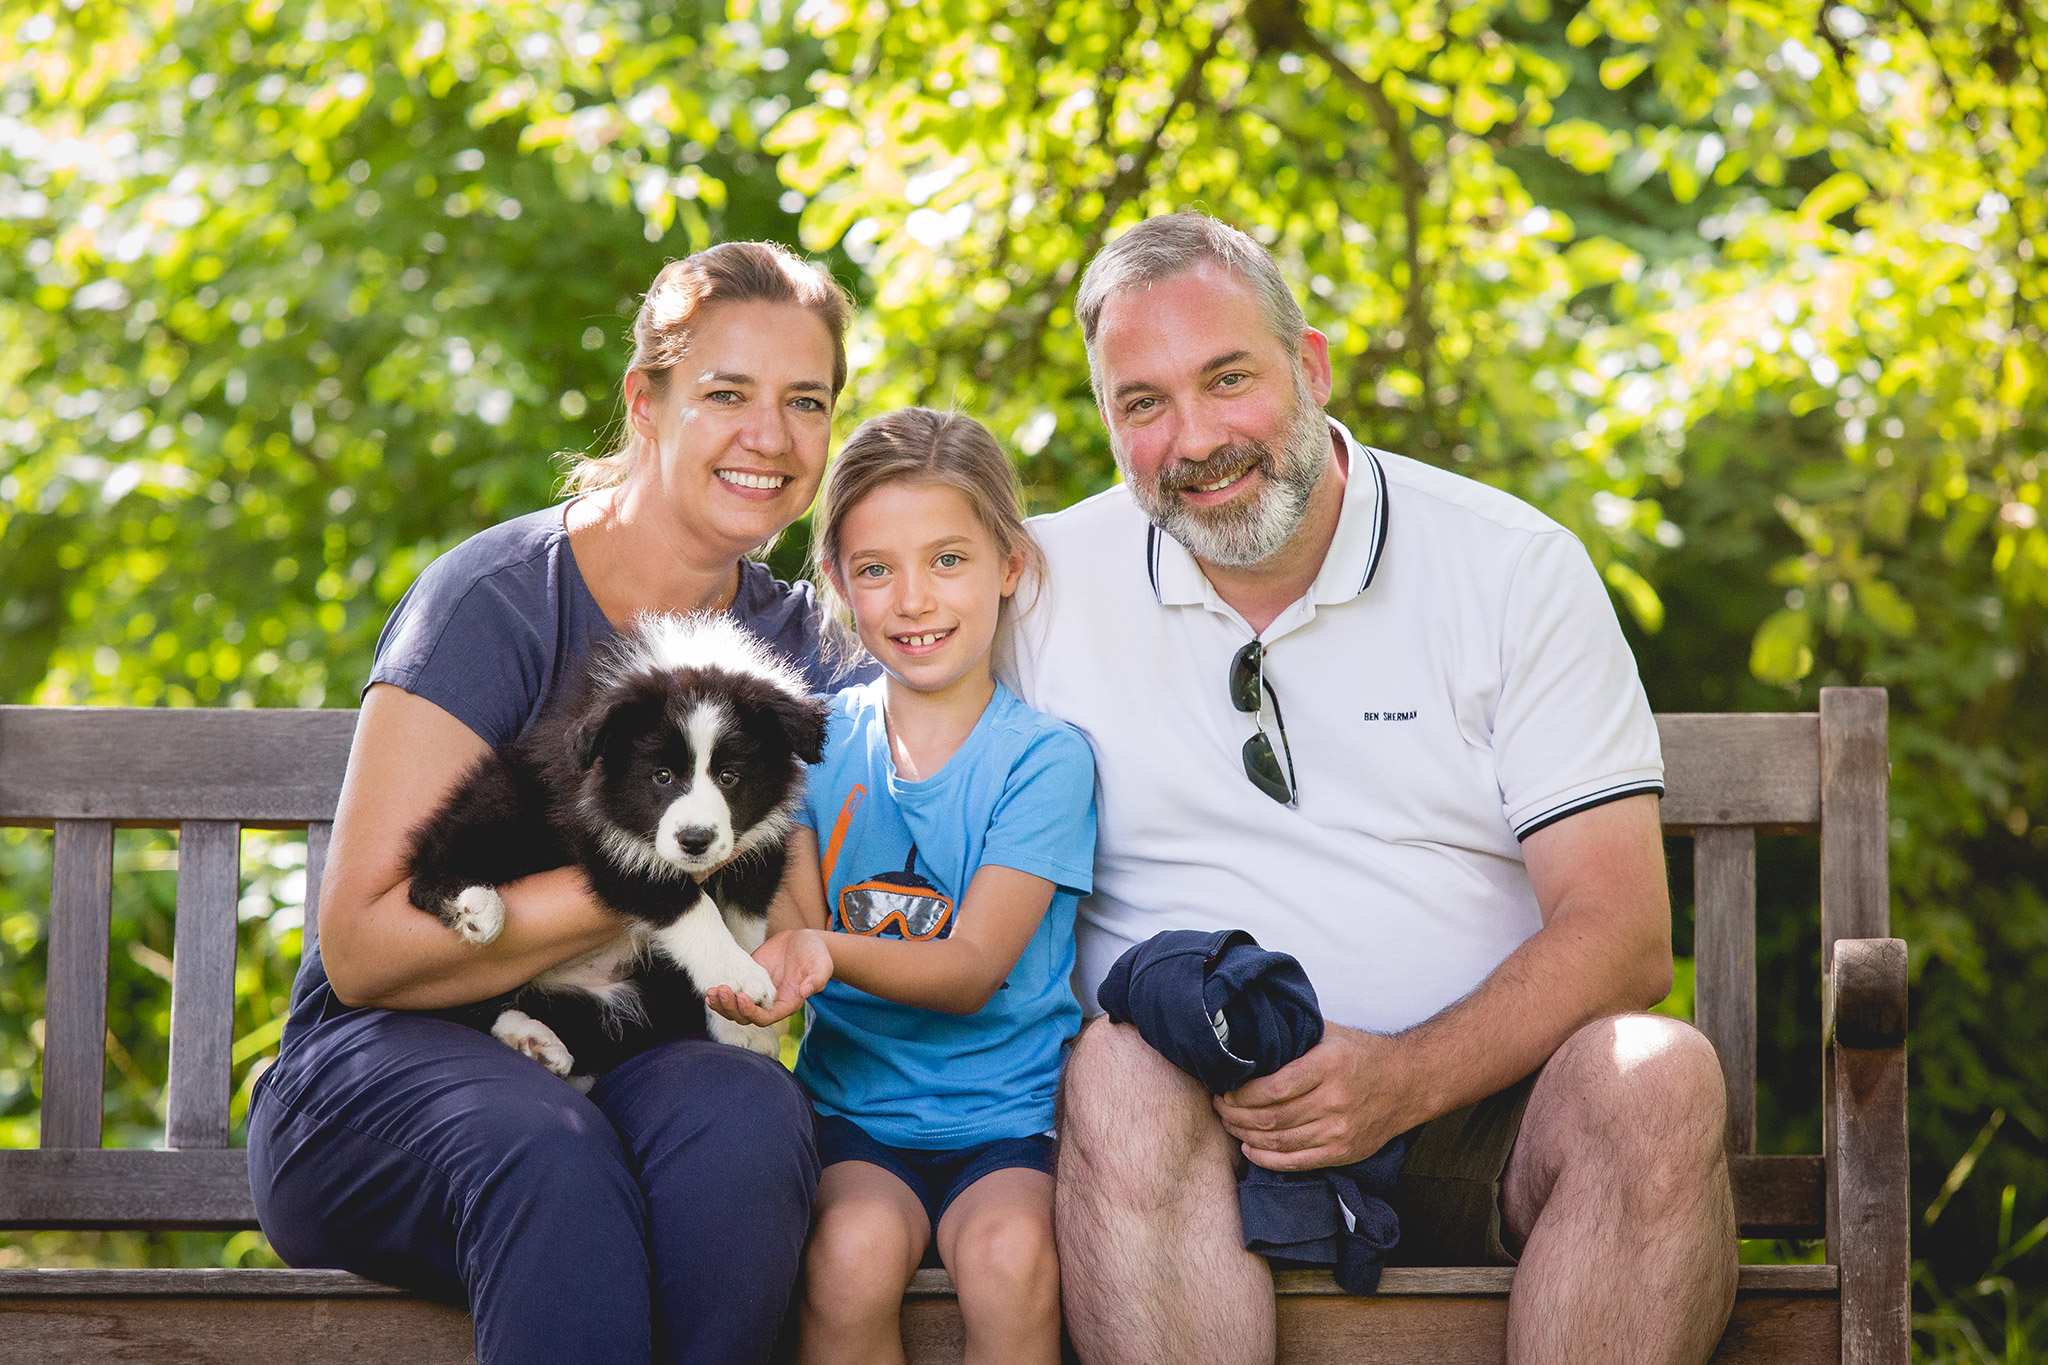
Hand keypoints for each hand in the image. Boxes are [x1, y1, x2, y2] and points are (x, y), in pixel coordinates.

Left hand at [704, 929, 832, 1026]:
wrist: (805, 940)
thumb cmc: (816, 954)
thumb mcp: (821, 965)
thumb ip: (816, 979)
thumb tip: (805, 992)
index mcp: (786, 1005)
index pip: (764, 1018)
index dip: (751, 1011)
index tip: (741, 996)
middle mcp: (769, 1004)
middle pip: (745, 1017)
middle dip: (731, 1008)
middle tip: (721, 991)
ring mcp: (757, 994)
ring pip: (735, 1010)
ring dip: (722, 1005)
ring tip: (712, 992)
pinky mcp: (748, 981)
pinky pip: (732, 994)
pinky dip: (720, 996)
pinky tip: (710, 989)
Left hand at [1211, 1024, 1425, 1170]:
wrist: (1407, 1083)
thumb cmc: (1361, 1054)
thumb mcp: (1328, 1034)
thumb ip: (1292, 1037)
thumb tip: (1247, 1035)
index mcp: (1328, 1067)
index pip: (1273, 1088)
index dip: (1241, 1094)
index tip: (1224, 1089)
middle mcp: (1334, 1101)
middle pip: (1272, 1117)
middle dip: (1236, 1115)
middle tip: (1218, 1107)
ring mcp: (1339, 1130)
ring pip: (1279, 1141)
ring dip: (1246, 1135)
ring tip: (1229, 1124)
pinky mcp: (1342, 1151)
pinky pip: (1297, 1162)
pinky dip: (1267, 1159)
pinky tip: (1250, 1148)